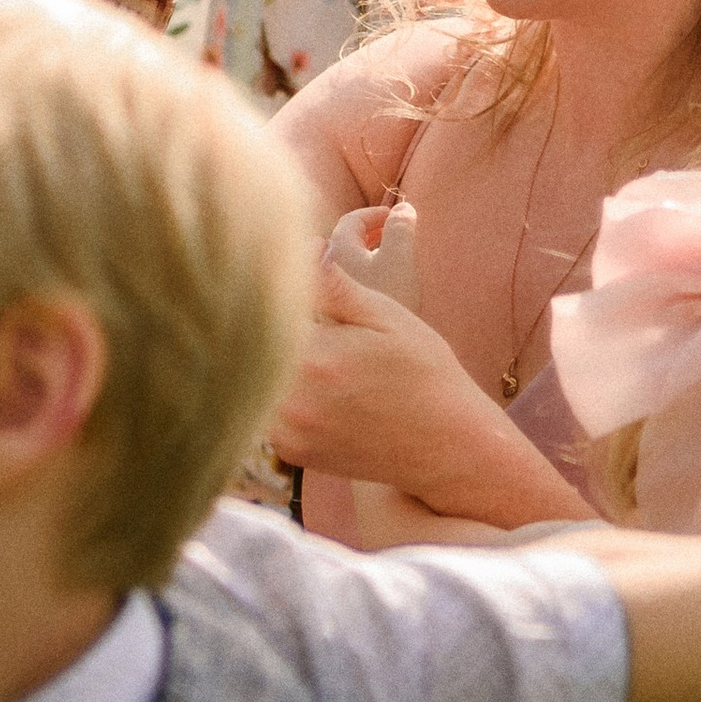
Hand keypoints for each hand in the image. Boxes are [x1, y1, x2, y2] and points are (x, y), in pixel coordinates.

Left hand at [271, 271, 592, 522]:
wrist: (446, 444)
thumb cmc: (423, 372)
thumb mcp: (386, 316)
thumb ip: (336, 285)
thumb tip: (302, 249)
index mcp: (313, 356)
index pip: (265, 313)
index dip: (272, 294)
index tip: (280, 282)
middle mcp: (293, 399)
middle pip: (254, 349)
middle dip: (266, 328)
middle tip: (277, 311)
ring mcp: (291, 432)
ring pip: (255, 383)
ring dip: (267, 363)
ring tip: (296, 347)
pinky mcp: (294, 452)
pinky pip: (266, 413)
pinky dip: (277, 395)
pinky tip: (305, 383)